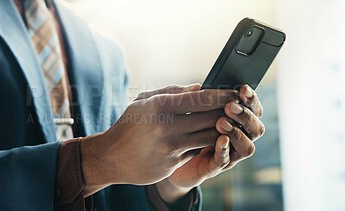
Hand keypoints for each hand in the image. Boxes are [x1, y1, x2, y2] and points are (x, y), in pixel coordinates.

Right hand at [79, 84, 237, 195]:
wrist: (111, 157)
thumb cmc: (129, 124)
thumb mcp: (144, 101)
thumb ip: (173, 92)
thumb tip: (200, 88)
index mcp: (159, 106)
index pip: (200, 98)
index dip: (222, 94)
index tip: (235, 92)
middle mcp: (166, 128)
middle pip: (209, 118)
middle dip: (227, 112)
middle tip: (238, 107)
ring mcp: (170, 148)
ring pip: (208, 137)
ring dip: (221, 129)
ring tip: (227, 122)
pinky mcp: (172, 164)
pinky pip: (196, 151)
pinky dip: (204, 144)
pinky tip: (207, 137)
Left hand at [156, 85, 264, 202]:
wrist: (163, 154)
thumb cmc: (176, 126)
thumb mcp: (182, 110)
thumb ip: (191, 100)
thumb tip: (198, 87)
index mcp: (233, 119)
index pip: (252, 108)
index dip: (250, 99)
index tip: (242, 88)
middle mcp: (236, 137)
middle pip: (256, 128)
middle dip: (245, 115)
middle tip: (230, 106)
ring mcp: (227, 154)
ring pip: (247, 147)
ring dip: (237, 134)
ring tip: (222, 122)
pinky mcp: (212, 167)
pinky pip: (224, 161)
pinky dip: (224, 150)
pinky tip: (220, 139)